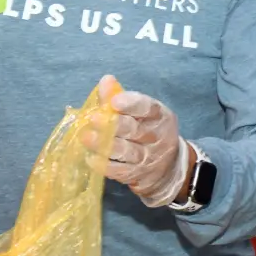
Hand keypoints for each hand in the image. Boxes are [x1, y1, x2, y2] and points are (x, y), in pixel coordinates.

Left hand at [85, 75, 187, 207]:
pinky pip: (120, 171)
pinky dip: (104, 165)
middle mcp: (157, 137)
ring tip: (86, 138)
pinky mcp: (137, 175)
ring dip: (105, 145)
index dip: (132, 104)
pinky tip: (91, 158)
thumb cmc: (149, 132)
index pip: (148, 108)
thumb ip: (120, 97)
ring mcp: (148, 158)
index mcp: (160, 116)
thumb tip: (106, 80)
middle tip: (93, 119)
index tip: (115, 101)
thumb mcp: (142, 113)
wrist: (168, 167)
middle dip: (114, 125)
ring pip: (127, 151)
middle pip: (136, 130)